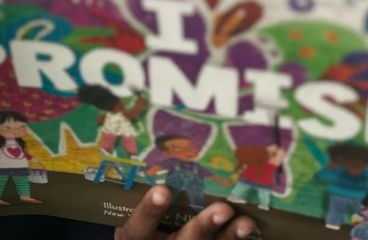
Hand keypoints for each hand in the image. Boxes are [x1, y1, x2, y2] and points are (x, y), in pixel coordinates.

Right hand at [115, 186, 255, 239]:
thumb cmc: (140, 223)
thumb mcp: (132, 214)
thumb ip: (143, 191)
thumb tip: (158, 148)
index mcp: (137, 236)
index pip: (139, 225)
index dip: (151, 209)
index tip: (163, 190)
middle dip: (204, 226)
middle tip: (223, 209)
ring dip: (228, 236)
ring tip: (246, 222)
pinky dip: (235, 239)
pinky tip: (248, 228)